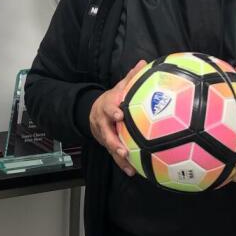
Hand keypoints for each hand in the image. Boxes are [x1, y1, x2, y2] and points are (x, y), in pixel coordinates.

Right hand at [90, 60, 146, 176]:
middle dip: (113, 141)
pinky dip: (122, 164)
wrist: (92, 110)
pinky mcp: (106, 143)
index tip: (119, 115)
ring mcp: (103, 133)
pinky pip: (113, 154)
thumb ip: (132, 78)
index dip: (112, 111)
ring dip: (117, 155)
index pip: (108, 107)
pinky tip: (132, 172)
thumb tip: (144, 63)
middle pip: (105, 132)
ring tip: (127, 163)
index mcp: (107, 106)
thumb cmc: (113, 99)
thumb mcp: (119, 87)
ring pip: (108, 146)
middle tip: (122, 149)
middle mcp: (102, 121)